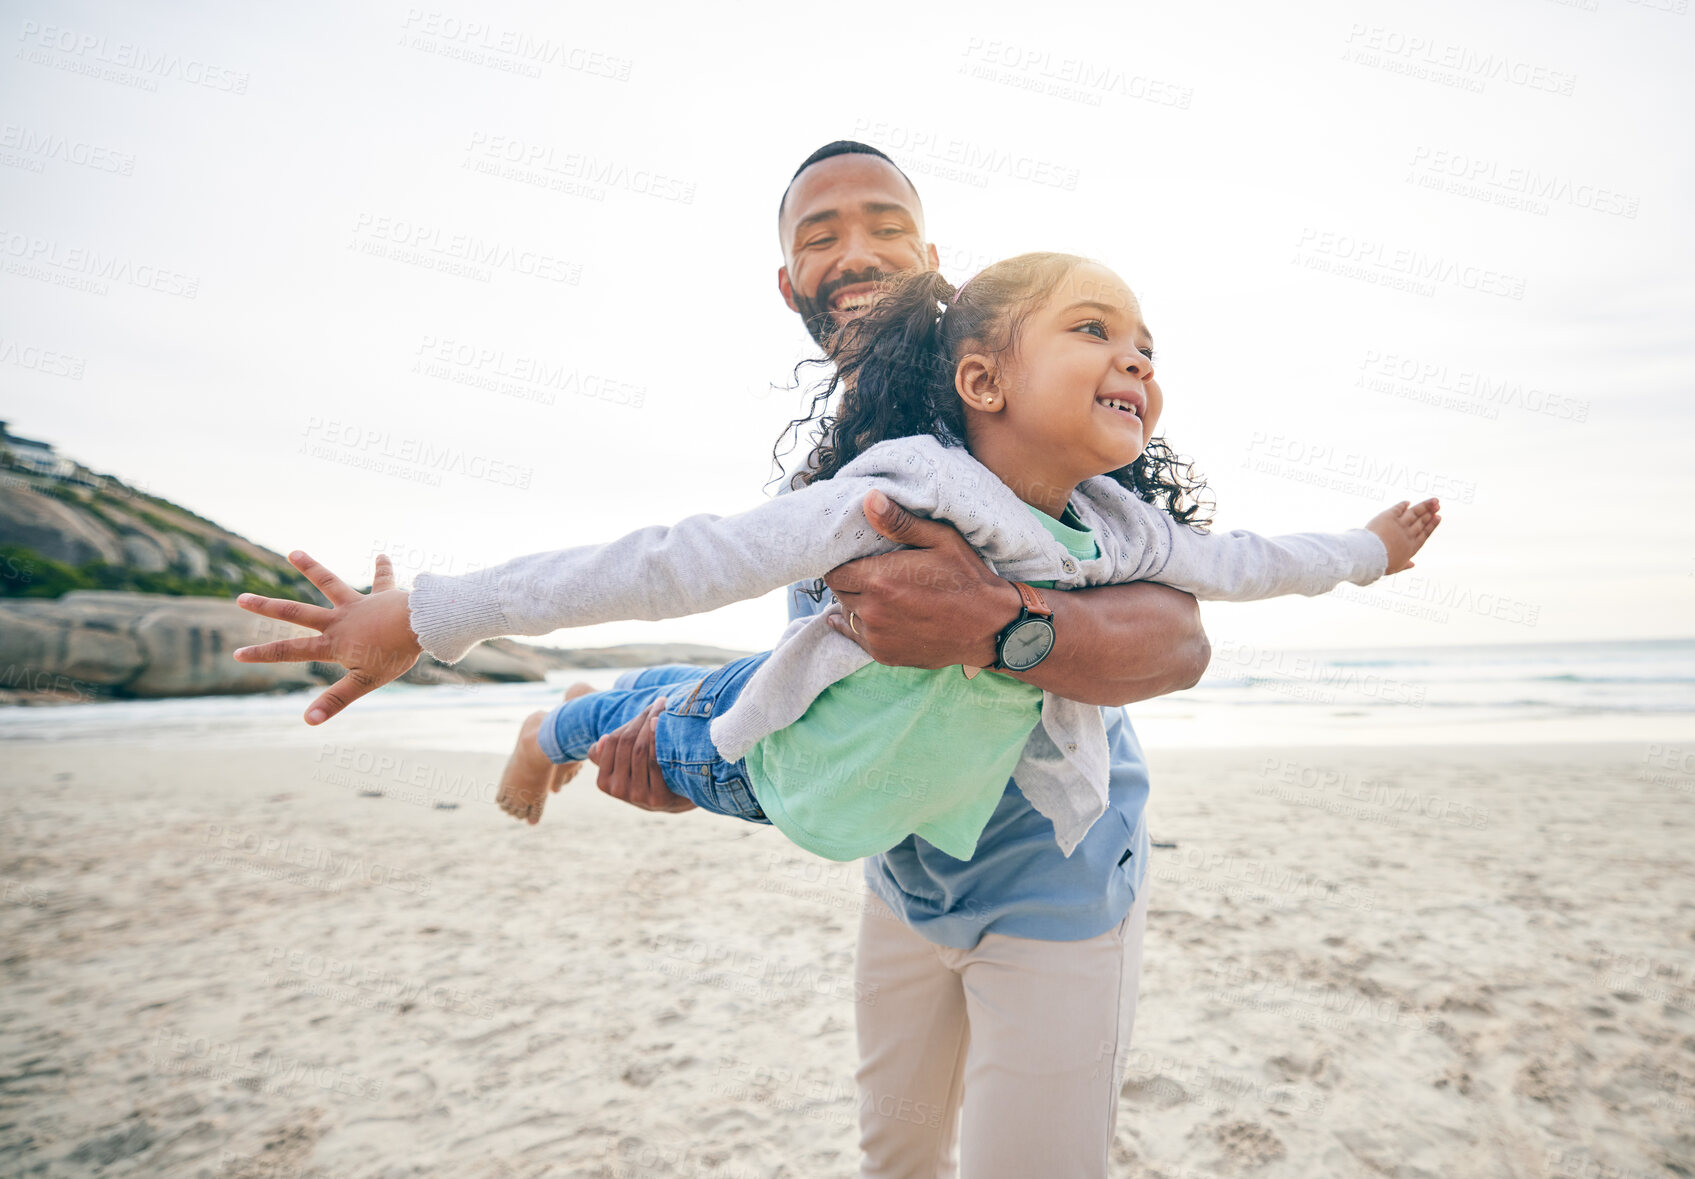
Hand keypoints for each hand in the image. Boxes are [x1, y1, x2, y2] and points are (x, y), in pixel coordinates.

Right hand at [232, 550, 422, 724]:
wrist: (420, 624)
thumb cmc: (394, 654)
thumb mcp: (363, 682)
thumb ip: (335, 700)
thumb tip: (308, 721)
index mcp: (333, 642)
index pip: (290, 651)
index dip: (263, 654)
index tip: (238, 653)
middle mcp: (340, 619)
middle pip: (296, 612)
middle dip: (267, 606)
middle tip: (241, 598)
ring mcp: (359, 604)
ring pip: (330, 583)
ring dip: (311, 568)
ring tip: (293, 552)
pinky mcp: (383, 595)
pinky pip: (382, 579)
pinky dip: (382, 568)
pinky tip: (383, 554)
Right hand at [586, 696, 695, 812]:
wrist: (674, 799)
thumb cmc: (645, 774)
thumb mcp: (623, 765)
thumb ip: (607, 753)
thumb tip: (604, 739)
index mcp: (604, 782)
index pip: (613, 742)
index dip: (630, 722)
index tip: (648, 708)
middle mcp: (618, 790)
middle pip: (628, 744)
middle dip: (643, 719)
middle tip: (660, 703)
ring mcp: (637, 796)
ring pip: (640, 751)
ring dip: (652, 724)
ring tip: (665, 708)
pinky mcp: (657, 798)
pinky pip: (655, 762)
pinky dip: (657, 740)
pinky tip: (663, 724)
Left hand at [822, 489, 1021, 669]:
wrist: (990, 626)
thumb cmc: (967, 578)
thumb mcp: (940, 540)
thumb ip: (900, 522)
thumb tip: (869, 499)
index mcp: (879, 579)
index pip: (834, 571)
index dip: (843, 563)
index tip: (858, 559)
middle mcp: (871, 611)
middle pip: (839, 592)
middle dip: (850, 582)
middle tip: (871, 574)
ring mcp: (877, 636)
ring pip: (847, 615)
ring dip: (856, 604)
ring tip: (879, 595)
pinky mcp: (885, 655)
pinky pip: (857, 638)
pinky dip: (862, 627)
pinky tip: (875, 617)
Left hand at [1366, 498, 1441, 574]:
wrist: (1371, 555)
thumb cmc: (1382, 564)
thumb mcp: (1395, 567)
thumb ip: (1405, 564)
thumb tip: (1412, 564)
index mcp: (1412, 547)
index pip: (1425, 533)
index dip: (1432, 524)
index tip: (1438, 517)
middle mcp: (1408, 534)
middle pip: (1421, 521)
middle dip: (1430, 513)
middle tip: (1438, 505)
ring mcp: (1399, 524)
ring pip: (1414, 513)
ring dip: (1424, 506)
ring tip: (1433, 500)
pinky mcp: (1389, 517)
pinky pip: (1398, 508)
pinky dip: (1403, 505)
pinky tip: (1407, 502)